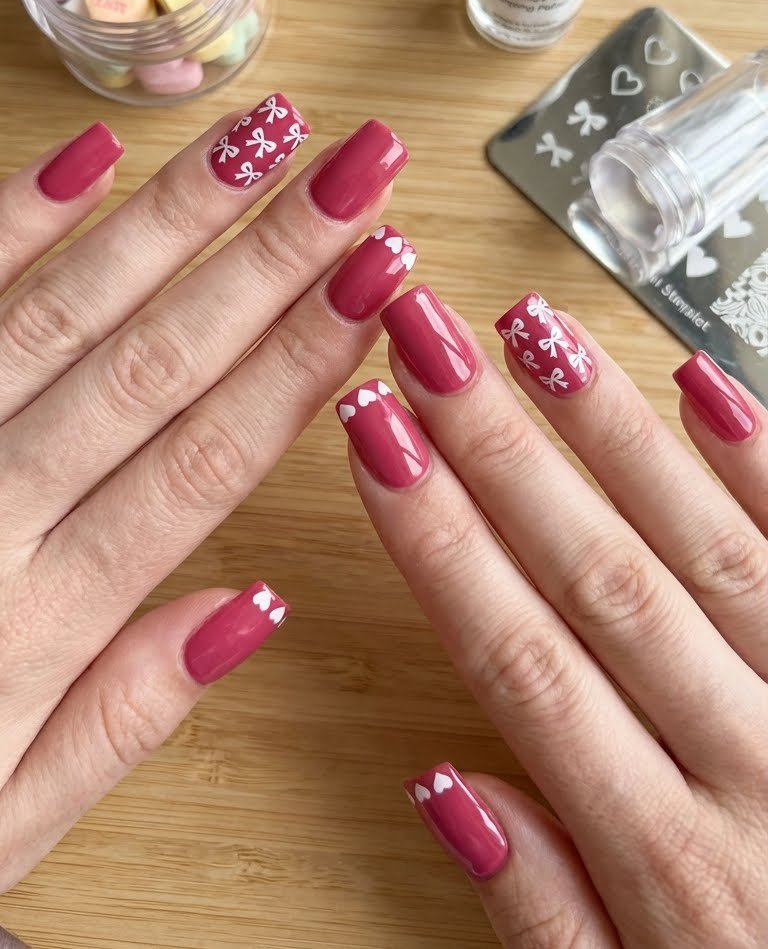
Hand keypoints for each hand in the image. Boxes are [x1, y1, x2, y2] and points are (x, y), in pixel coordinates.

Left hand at [0, 97, 411, 888]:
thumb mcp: (1, 827)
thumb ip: (121, 717)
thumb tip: (250, 606)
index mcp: (41, 617)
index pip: (208, 457)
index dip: (304, 358)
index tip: (382, 277)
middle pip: (159, 359)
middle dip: (275, 255)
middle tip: (361, 163)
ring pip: (66, 310)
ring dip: (171, 216)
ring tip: (261, 135)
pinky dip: (14, 224)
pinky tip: (88, 159)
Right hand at [338, 285, 767, 946]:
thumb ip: (546, 917)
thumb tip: (447, 783)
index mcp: (677, 865)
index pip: (526, 662)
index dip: (439, 540)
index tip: (376, 441)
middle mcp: (757, 769)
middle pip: (601, 579)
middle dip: (499, 449)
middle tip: (429, 342)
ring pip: (706, 545)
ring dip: (610, 430)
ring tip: (535, 331)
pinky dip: (761, 466)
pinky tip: (701, 383)